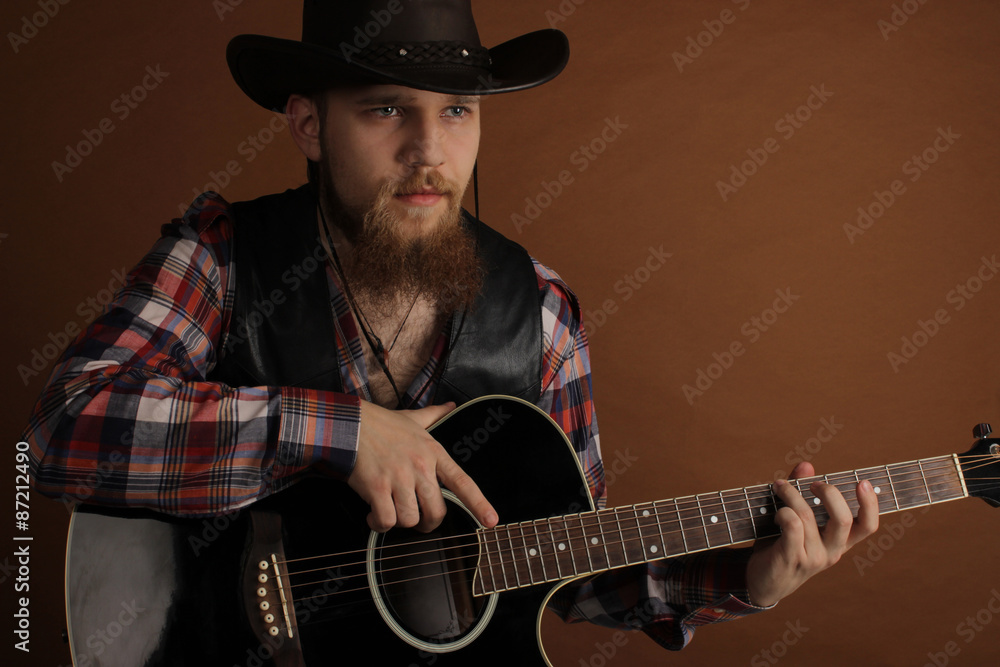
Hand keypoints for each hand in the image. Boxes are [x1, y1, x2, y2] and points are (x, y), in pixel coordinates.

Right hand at [347, 401, 497, 532]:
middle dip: (428, 523)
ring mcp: (398, 479)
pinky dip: (380, 524)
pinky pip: (386, 521)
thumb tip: (450, 406)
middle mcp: (420, 467)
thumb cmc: (381, 424)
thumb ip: (435, 414)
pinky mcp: (377, 489)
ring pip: (410, 520)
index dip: (478, 503)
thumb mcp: (413, 418)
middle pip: (436, 512)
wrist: (350, 425)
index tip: (491, 520)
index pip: (462, 481)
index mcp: (433, 453)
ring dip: (400, 521)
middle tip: (418, 520)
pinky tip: (374, 515)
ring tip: (390, 510)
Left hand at [745, 461, 878, 606]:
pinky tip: (776, 512)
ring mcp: (812, 557)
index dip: (871, 504)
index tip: (863, 482)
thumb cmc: (782, 544)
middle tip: (813, 483)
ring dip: (792, 494)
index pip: (868, 526)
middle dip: (829, 492)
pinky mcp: (791, 559)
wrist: (764, 581)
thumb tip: (806, 465)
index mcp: (840, 541)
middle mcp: (832, 551)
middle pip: (844, 519)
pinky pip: (792, 527)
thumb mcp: (797, 519)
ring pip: (808, 517)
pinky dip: (784, 511)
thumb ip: (802, 492)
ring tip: (780, 487)